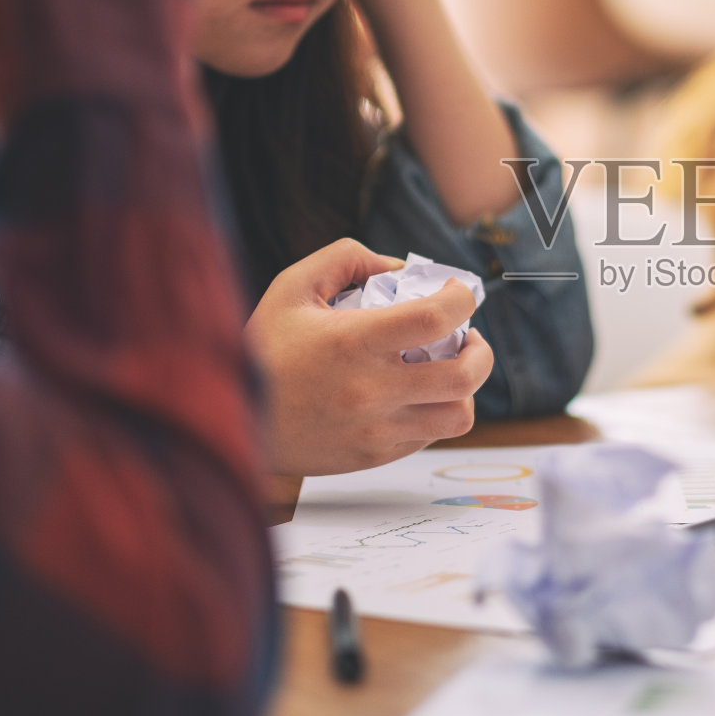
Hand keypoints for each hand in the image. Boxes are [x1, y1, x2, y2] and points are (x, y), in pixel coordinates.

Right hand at [245, 238, 493, 476]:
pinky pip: (429, 437)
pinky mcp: (373, 457)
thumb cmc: (264, 348)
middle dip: (481, 350)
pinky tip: (417, 394)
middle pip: (465, 375)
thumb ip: (345, 258)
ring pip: (458, 416)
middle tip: (469, 337)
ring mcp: (375, 430)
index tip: (459, 293)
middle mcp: (370, 390)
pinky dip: (434, 412)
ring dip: (466, 389)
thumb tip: (398, 266)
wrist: (233, 418)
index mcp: (352, 342)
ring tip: (450, 369)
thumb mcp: (293, 287)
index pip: (436, 318)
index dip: (462, 299)